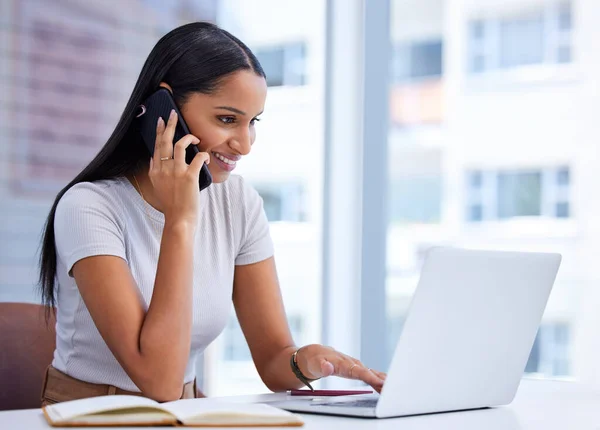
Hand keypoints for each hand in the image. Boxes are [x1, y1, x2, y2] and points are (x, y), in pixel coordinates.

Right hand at [149, 110, 209, 224]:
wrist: (178, 219)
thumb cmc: (171, 205)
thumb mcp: (157, 187)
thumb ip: (154, 172)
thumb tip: (153, 158)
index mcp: (155, 171)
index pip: (156, 146)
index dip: (159, 131)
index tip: (161, 121)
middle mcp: (163, 168)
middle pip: (165, 140)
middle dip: (170, 124)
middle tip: (173, 113)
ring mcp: (176, 172)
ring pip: (180, 145)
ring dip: (189, 137)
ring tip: (195, 138)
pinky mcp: (189, 176)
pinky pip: (197, 157)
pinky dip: (203, 155)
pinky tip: (205, 158)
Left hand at [296, 344, 386, 392]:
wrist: (307, 356)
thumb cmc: (310, 360)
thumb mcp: (311, 363)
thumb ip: (320, 366)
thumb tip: (328, 367)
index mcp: (340, 362)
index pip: (357, 371)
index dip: (369, 377)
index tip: (380, 382)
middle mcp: (348, 362)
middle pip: (367, 371)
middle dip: (380, 379)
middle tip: (393, 388)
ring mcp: (351, 364)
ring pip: (369, 371)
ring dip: (381, 379)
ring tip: (393, 387)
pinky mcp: (352, 367)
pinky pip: (366, 373)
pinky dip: (376, 377)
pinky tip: (384, 382)